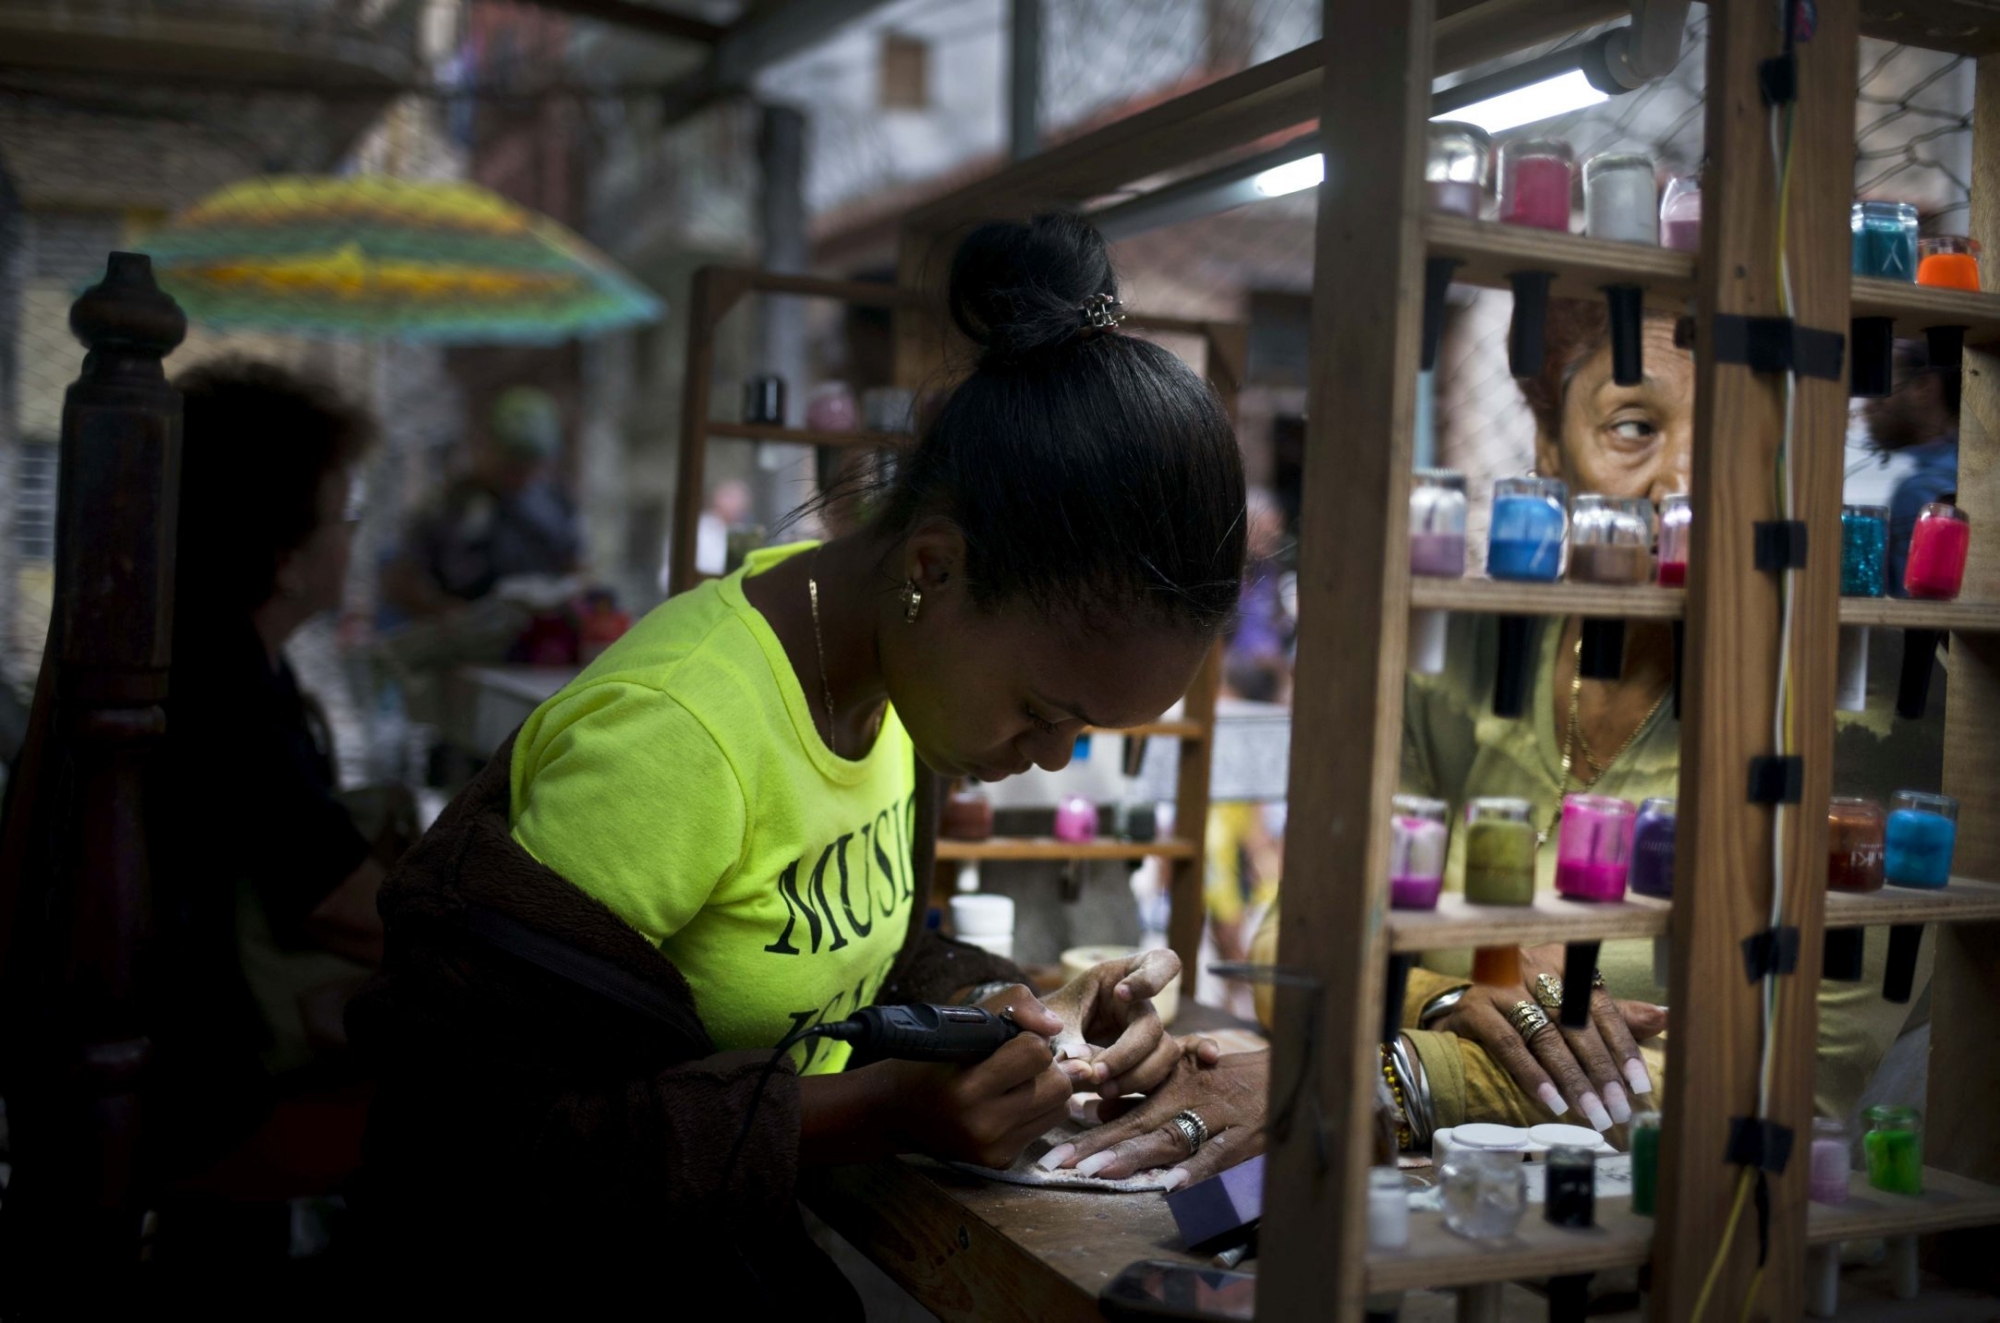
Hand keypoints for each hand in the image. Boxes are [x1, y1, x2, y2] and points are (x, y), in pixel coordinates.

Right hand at [877, 985, 1079, 1168]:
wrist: (896, 1110)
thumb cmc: (933, 1058)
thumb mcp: (964, 1020)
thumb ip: (1014, 1005)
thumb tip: (1055, 1027)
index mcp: (968, 1088)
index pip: (1036, 1053)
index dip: (1028, 1039)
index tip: (1009, 1040)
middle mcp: (982, 1126)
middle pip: (1059, 1086)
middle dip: (1045, 1067)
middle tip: (1018, 1062)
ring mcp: (993, 1149)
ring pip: (1060, 1108)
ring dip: (1046, 1089)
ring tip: (1016, 1082)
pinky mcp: (1000, 1162)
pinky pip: (1045, 1128)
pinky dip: (1035, 1112)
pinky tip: (1008, 1105)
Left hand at [1042, 950, 1180, 1095]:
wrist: (1035, 1051)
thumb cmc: (1043, 1024)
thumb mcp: (1047, 1022)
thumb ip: (1063, 1042)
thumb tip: (1085, 1070)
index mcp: (1119, 978)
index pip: (1161, 962)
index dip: (1152, 977)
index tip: (1121, 993)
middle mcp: (1139, 1006)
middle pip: (1155, 1026)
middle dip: (1128, 1053)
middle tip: (1098, 1073)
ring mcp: (1145, 1036)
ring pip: (1165, 1055)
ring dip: (1137, 1076)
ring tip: (1101, 1090)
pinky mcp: (1145, 1064)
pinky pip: (1157, 1079)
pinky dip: (1135, 1092)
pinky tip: (1106, 1103)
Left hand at [1046, 1040, 1266, 1187]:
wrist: (1295, 1069)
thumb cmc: (1233, 1078)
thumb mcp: (1187, 1077)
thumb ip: (1147, 1094)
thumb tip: (1097, 1111)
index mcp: (1172, 1083)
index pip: (1124, 1109)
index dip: (1088, 1133)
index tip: (1053, 1156)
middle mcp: (1189, 1096)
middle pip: (1138, 1124)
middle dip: (1098, 1147)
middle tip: (1060, 1166)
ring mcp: (1219, 1116)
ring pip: (1172, 1137)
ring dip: (1135, 1156)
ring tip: (1100, 1174)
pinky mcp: (1247, 1135)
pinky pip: (1219, 1154)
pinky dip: (1196, 1169)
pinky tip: (1172, 1185)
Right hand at [1430, 952, 1666, 1131]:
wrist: (1462, 1005)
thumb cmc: (1525, 1003)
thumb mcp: (1569, 1002)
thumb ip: (1614, 1013)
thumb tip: (1664, 1017)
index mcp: (1563, 960)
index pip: (1600, 1005)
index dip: (1622, 1046)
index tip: (1640, 1086)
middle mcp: (1532, 965)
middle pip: (1576, 1023)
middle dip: (1600, 1070)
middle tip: (1618, 1109)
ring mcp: (1500, 985)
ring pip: (1545, 1036)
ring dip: (1571, 1079)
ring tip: (1591, 1112)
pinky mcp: (1475, 1007)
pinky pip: (1509, 1045)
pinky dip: (1532, 1074)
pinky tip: (1551, 1102)